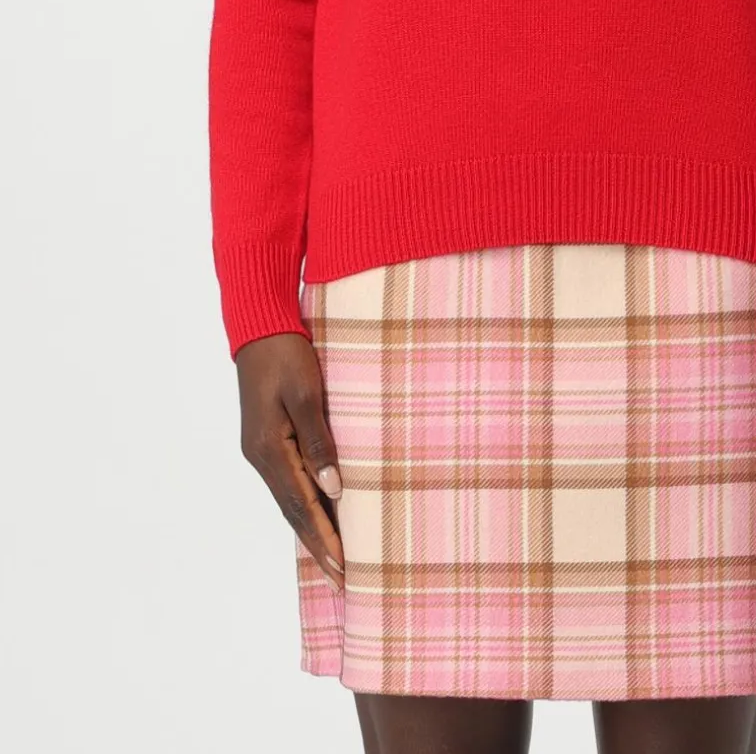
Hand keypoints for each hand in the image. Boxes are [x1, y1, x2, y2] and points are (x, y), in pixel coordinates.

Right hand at [237, 333, 344, 592]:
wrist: (259, 327)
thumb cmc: (286, 354)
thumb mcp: (307, 392)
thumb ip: (318, 440)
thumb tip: (333, 488)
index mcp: (268, 449)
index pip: (300, 505)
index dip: (323, 538)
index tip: (344, 568)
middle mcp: (260, 456)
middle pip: (293, 510)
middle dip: (320, 545)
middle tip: (343, 580)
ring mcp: (261, 450)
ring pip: (290, 499)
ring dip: (313, 529)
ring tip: (335, 560)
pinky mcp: (267, 440)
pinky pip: (289, 481)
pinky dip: (305, 505)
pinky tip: (319, 516)